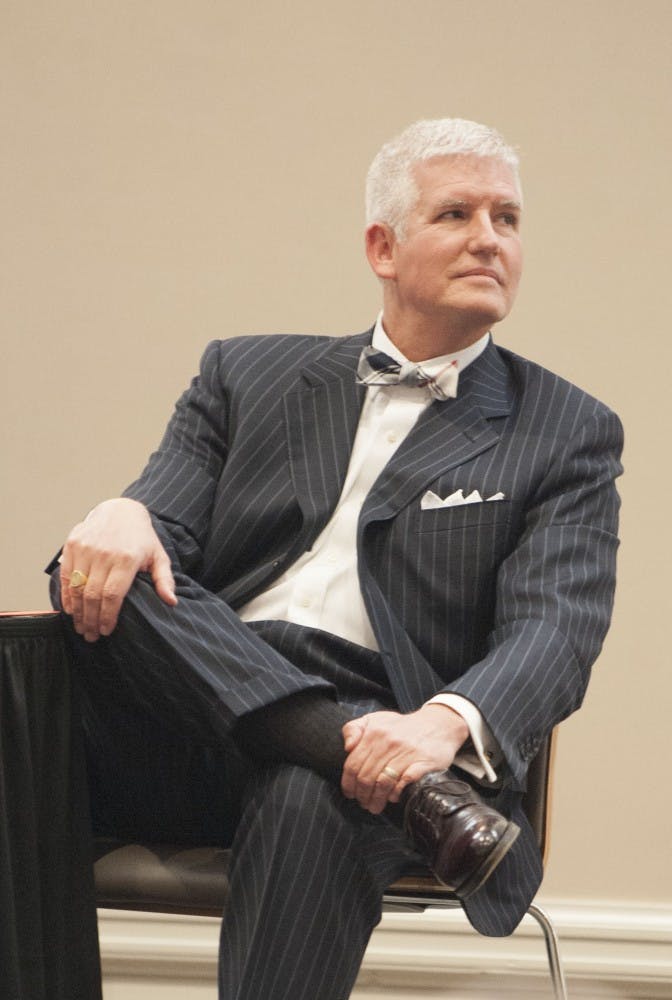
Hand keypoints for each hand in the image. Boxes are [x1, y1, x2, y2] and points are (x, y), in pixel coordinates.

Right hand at [60, 498, 176, 641]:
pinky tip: (71, 610)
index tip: (107, 631)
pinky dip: (67, 596)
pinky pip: (67, 576)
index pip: (113, 595)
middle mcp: (104, 553)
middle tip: (91, 636)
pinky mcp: (73, 544)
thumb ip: (164, 580)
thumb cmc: (141, 538)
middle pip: (92, 595)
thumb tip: (171, 602)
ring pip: (77, 588)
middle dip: (91, 620)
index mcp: (127, 558)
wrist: (120, 510)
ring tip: (81, 628)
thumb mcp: (158, 556)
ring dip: (78, 612)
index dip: (108, 616)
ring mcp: (86, 548)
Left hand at [340, 704, 468, 814]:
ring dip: (377, 799)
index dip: (348, 784)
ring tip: (375, 806)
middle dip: (362, 796)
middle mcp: (389, 742)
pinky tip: (394, 797)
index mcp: (374, 733)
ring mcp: (407, 752)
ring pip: (383, 782)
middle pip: (366, 777)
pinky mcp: (424, 761)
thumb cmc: (401, 727)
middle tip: (363, 804)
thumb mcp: (374, 719)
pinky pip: (405, 781)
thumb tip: (347, 747)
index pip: (353, 765)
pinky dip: (396, 792)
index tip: (350, 794)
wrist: (437, 724)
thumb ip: (353, 729)